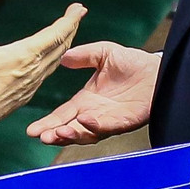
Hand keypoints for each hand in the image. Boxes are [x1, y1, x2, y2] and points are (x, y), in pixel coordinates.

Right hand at [0, 0, 85, 127]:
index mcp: (25, 55)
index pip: (56, 34)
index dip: (70, 20)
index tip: (79, 9)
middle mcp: (33, 70)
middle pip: (62, 46)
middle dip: (72, 28)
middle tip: (78, 16)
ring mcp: (31, 84)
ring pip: (56, 61)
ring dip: (65, 44)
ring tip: (67, 33)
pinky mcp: (26, 95)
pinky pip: (46, 74)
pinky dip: (54, 60)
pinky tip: (50, 59)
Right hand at [25, 42, 159, 144]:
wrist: (157, 69)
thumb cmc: (132, 62)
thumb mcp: (103, 53)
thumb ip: (84, 55)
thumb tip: (63, 57)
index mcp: (86, 101)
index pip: (62, 115)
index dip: (47, 123)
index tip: (32, 130)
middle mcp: (94, 114)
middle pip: (70, 129)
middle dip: (55, 134)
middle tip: (42, 136)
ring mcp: (108, 120)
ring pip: (86, 134)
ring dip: (72, 135)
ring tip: (58, 132)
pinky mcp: (124, 122)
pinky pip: (107, 128)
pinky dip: (95, 127)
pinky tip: (85, 120)